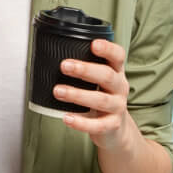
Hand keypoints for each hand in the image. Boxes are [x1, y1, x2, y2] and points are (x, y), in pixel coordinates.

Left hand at [54, 38, 134, 153]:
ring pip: (100, 100)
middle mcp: (119, 88)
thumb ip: (84, 69)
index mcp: (116, 72)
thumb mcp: (98, 81)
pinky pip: (98, 125)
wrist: (116, 129)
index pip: (117, 56)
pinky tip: (67, 117)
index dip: (108, 49)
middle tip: (64, 66)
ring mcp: (117, 107)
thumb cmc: (101, 97)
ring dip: (78, 95)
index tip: (94, 44)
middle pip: (107, 76)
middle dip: (85, 70)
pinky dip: (81, 122)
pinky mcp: (112, 125)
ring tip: (58, 91)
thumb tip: (52, 55)